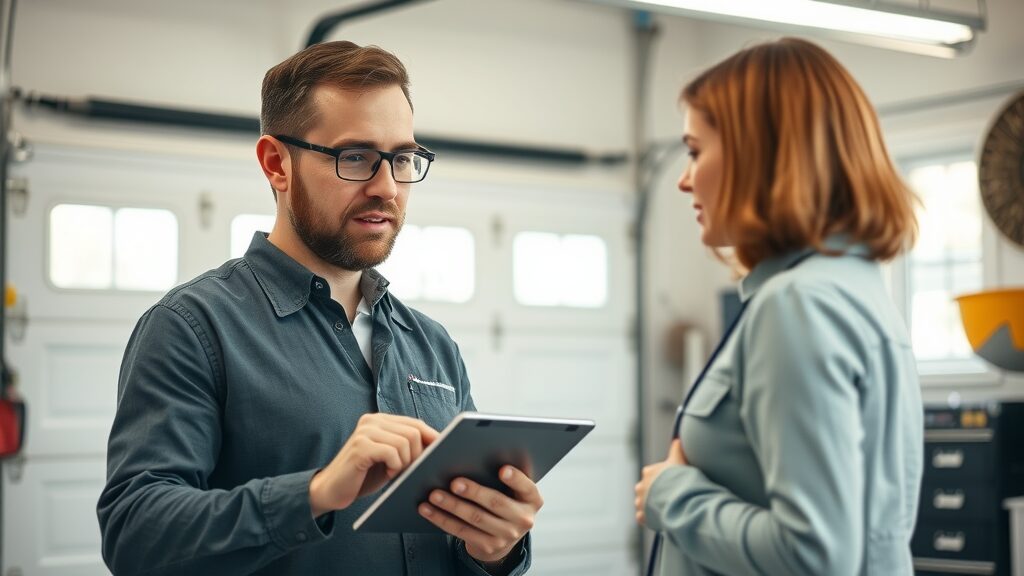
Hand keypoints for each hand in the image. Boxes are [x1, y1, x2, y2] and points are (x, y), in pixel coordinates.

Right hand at [309, 413, 437, 516]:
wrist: (331, 490)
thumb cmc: (364, 476)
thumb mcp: (390, 458)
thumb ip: (408, 446)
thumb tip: (440, 444)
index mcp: (381, 420)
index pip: (416, 423)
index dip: (432, 439)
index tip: (441, 455)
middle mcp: (372, 420)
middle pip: (414, 431)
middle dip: (418, 454)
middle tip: (410, 470)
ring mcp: (365, 431)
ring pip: (405, 441)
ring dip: (406, 462)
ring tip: (397, 472)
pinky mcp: (360, 446)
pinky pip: (392, 452)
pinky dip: (396, 466)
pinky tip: (389, 473)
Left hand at [418, 465, 542, 565]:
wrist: (503, 536)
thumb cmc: (504, 499)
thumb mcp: (512, 490)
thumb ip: (502, 475)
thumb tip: (471, 453)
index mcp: (532, 499)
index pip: (526, 487)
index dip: (515, 479)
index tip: (502, 469)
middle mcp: (523, 518)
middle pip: (496, 503)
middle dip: (474, 492)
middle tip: (454, 482)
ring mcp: (507, 535)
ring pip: (476, 518)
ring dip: (452, 506)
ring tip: (435, 495)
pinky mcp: (489, 546)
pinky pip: (462, 532)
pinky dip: (442, 519)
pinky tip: (429, 509)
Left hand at [634, 439, 686, 525]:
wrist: (678, 498)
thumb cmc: (679, 478)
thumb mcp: (679, 460)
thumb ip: (677, 449)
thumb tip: (678, 438)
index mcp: (648, 472)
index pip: (651, 473)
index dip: (661, 479)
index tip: (671, 483)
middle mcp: (640, 487)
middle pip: (645, 489)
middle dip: (653, 493)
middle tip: (668, 497)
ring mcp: (640, 502)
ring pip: (642, 504)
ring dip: (650, 506)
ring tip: (664, 508)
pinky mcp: (643, 516)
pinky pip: (643, 518)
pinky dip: (649, 518)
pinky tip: (659, 518)